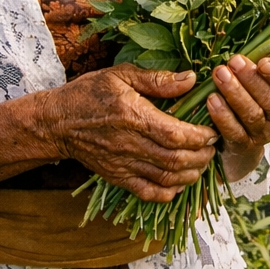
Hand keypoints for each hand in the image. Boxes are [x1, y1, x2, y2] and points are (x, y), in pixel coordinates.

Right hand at [40, 64, 218, 202]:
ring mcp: (123, 165)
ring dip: (190, 175)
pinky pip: (147, 193)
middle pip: (175, 160)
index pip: (175, 135)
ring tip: (202, 164)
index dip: (199, 137)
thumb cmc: (90, 93)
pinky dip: (168, 193)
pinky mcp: (117, 178)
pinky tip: (180, 183)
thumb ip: (157, 80)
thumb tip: (190, 79)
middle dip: (201, 157)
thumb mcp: (121, 75)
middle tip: (212, 148)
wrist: (56, 123)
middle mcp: (129, 144)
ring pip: (165, 179)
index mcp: (133, 116)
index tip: (212, 131)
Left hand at [208, 55, 269, 179]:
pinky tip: (211, 100)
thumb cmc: (250, 97)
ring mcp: (264, 135)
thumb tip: (251, 41)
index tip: (263, 62)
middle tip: (234, 61)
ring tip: (220, 75)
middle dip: (251, 79)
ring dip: (235, 93)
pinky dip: (223, 116)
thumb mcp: (259, 81)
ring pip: (252, 115)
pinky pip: (235, 132)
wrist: (240, 139)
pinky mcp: (245, 146)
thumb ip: (258, 66)